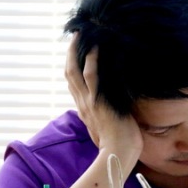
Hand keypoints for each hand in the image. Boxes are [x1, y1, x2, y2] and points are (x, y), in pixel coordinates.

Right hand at [65, 33, 142, 163]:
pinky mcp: (98, 101)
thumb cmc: (119, 144)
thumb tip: (115, 109)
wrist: (119, 153)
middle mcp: (82, 103)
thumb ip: (107, 116)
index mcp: (84, 109)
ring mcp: (88, 102)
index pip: (74, 84)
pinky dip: (92, 61)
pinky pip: (91, 77)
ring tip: (82, 33)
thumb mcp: (109, 127)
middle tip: (75, 35)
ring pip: (74, 71)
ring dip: (76, 51)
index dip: (73, 66)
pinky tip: (95, 46)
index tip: (77, 53)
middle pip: (69, 73)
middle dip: (71, 53)